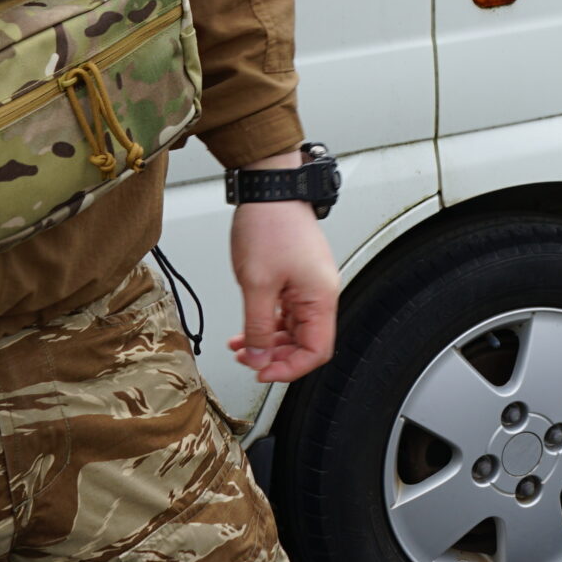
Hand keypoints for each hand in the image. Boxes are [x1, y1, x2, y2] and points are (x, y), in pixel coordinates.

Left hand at [227, 171, 337, 382]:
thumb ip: (257, 327)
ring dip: (267, 342)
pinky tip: (244, 330)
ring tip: (240, 347)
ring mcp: (308, 286)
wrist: (269, 189)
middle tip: (247, 359)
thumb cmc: (269, 225)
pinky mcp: (296, 278)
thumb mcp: (257, 284)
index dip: (290, 368)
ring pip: (293, 330)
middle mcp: (319, 294)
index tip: (263, 372)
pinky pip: (285, 313)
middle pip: (305, 343)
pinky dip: (265, 324)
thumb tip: (259, 357)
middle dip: (275, 356)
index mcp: (320, 297)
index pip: (317, 351)